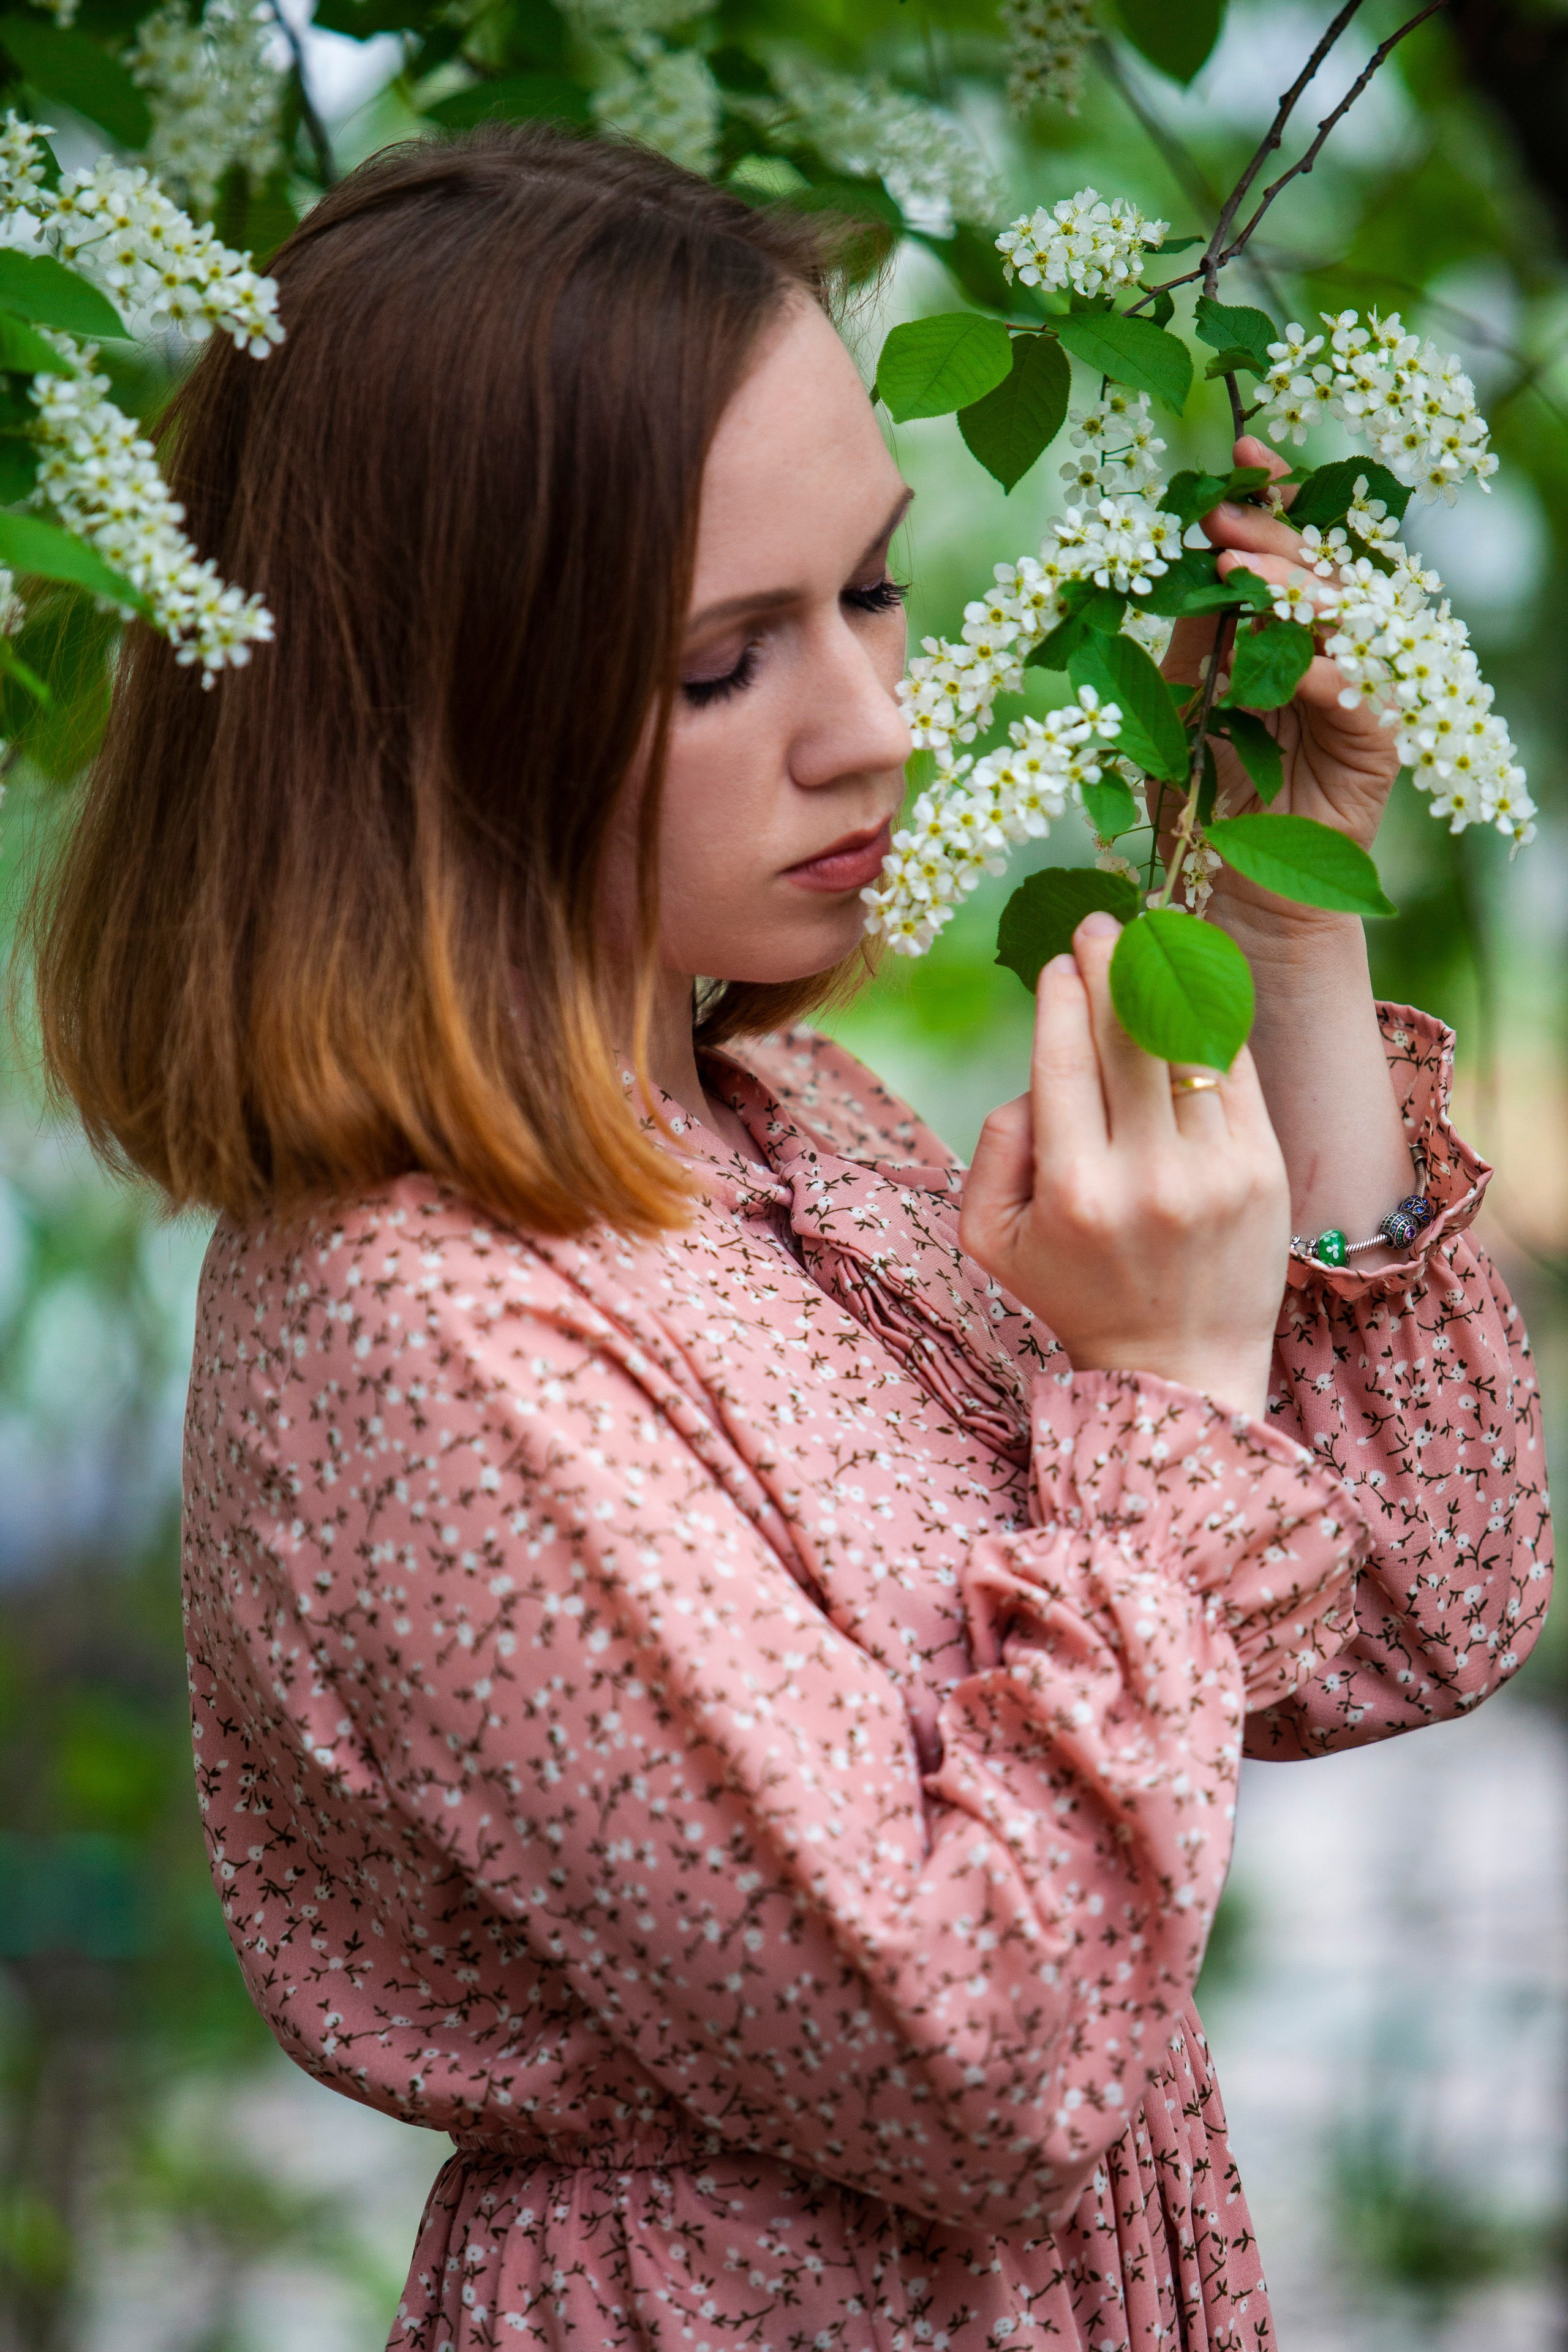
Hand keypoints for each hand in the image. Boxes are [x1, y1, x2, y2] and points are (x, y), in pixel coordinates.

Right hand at [960, 911, 1289, 1420]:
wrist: (1178, 1370)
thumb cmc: (1075, 1293)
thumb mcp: (992, 1237)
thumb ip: (993, 1148)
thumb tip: (1037, 1072)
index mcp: (1072, 1191)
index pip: (1065, 1062)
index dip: (1065, 998)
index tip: (1062, 960)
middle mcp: (1146, 1177)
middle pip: (1129, 1039)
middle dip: (1113, 967)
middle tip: (1102, 925)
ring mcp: (1213, 1172)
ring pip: (1187, 1046)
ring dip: (1168, 980)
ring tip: (1152, 939)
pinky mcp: (1262, 1171)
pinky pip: (1234, 1073)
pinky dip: (1213, 1022)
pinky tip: (1196, 987)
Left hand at [1163, 434, 1400, 934]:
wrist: (1225, 888)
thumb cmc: (1197, 796)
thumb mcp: (1176, 700)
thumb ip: (1193, 634)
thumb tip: (1186, 556)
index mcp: (1279, 630)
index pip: (1284, 549)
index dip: (1268, 499)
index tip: (1238, 454)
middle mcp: (1324, 649)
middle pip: (1315, 571)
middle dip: (1270, 537)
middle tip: (1224, 515)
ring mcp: (1355, 690)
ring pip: (1342, 621)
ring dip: (1291, 594)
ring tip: (1237, 576)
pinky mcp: (1376, 742)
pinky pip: (1358, 694)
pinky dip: (1324, 672)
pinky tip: (1291, 658)